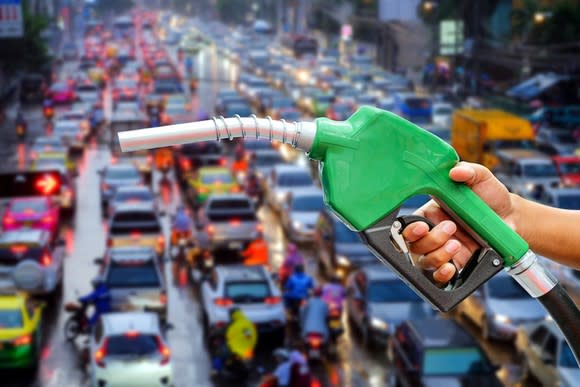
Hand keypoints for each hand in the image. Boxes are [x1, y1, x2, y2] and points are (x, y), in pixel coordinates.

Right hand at [402, 162, 516, 282]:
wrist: (512, 218)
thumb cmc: (491, 195)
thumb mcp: (481, 178)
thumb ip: (468, 171)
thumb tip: (454, 172)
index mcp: (430, 213)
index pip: (408, 225)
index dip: (409, 229)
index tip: (422, 226)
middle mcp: (432, 233)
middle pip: (413, 246)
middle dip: (429, 241)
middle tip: (452, 228)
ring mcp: (442, 250)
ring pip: (424, 261)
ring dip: (437, 255)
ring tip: (457, 244)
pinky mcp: (455, 264)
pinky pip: (438, 277)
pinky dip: (440, 274)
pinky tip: (450, 268)